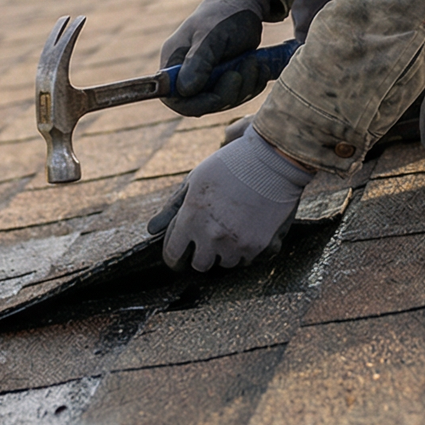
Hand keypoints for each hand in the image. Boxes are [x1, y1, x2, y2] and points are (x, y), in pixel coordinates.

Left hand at [151, 128, 313, 271]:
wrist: (273, 160)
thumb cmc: (230, 165)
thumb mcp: (195, 180)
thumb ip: (171, 208)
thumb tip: (150, 230)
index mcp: (191, 217)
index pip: (173, 253)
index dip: (174, 254)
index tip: (179, 251)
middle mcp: (211, 235)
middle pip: (199, 265)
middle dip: (201, 254)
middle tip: (209, 237)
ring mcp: (236, 243)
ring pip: (225, 263)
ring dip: (225, 251)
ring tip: (232, 227)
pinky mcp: (258, 246)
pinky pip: (247, 260)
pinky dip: (246, 249)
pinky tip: (249, 227)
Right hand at [159, 0, 272, 116]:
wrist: (244, 5)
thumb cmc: (224, 15)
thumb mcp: (212, 36)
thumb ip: (198, 62)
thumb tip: (183, 91)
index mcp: (174, 61)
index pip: (173, 97)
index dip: (194, 104)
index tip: (216, 95)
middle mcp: (186, 73)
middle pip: (201, 105)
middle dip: (226, 93)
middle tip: (242, 70)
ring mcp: (206, 79)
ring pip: (223, 102)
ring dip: (243, 87)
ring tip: (252, 61)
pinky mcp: (224, 81)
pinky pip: (237, 96)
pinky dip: (251, 85)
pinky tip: (257, 66)